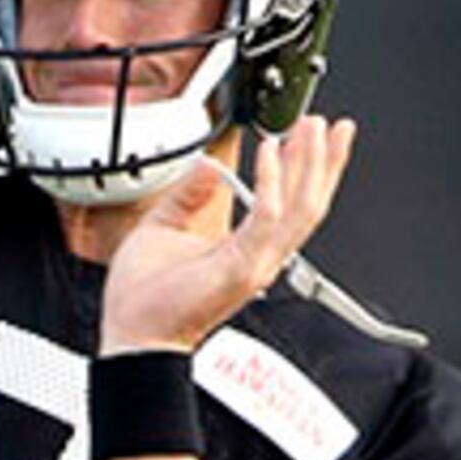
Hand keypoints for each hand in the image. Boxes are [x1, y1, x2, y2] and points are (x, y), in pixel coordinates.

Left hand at [98, 117, 356, 355]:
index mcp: (246, 249)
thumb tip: (207, 167)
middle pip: (308, 203)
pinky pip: (267, 217)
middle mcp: (259, 256)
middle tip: (328, 124)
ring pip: (300, 207)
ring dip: (310, 163)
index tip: (306, 137)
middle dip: (322, 161)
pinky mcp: (242, 267)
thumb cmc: (144, 297)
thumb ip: (188, 196)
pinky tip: (271, 152)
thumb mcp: (163, 227)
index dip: (303, 170)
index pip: (289, 204)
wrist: (132, 334)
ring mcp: (255, 263)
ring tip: (313, 128)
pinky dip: (273, 182)